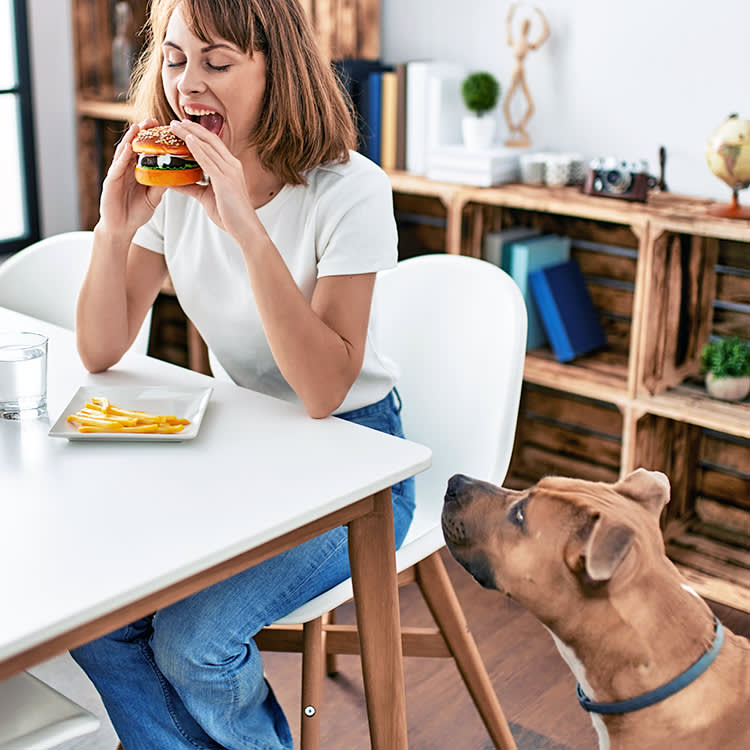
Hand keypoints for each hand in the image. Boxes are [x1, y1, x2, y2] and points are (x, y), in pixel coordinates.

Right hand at [98, 118, 166, 236]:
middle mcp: (126, 169)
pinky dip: (122, 158)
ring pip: (123, 153)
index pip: (144, 151)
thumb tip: (177, 174)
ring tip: (138, 127)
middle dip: (141, 133)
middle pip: (134, 146)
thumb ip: (162, 185)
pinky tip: (128, 149)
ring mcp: (117, 174)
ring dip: (130, 139)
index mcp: (137, 171)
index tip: (163, 127)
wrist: (122, 228)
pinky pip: (116, 168)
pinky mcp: (110, 182)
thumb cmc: (136, 212)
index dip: (152, 139)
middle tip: (151, 120)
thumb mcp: (154, 197)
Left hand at [168, 119, 258, 239]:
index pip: (213, 144)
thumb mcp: (206, 197)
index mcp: (230, 167)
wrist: (245, 229)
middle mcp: (232, 165)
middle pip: (210, 139)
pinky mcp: (225, 180)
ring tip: (174, 126)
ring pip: (208, 146)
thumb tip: (174, 182)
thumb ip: (192, 187)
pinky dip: (197, 148)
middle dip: (192, 128)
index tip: (182, 126)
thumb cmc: (230, 215)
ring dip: (190, 134)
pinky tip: (187, 140)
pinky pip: (209, 160)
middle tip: (174, 121)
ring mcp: (229, 171)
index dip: (198, 133)